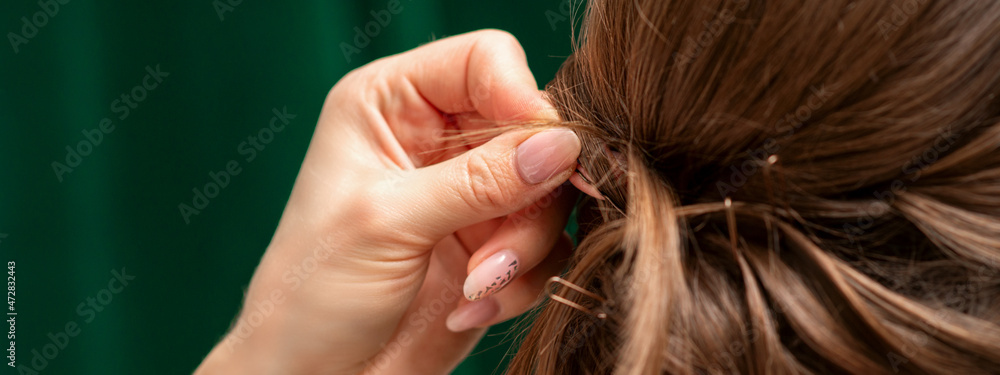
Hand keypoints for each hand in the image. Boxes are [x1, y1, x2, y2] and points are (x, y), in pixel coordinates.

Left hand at [197, 30, 580, 374]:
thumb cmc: (314, 291)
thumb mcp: (388, 222)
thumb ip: (479, 180)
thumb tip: (562, 145)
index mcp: (391, 103)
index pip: (483, 60)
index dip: (520, 97)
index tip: (540, 153)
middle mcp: (435, 139)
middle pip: (529, 129)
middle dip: (524, 197)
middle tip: (493, 254)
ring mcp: (467, 193)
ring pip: (548, 192)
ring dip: (522, 247)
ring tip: (477, 287)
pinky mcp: (491, 244)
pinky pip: (547, 245)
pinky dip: (522, 280)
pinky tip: (473, 306)